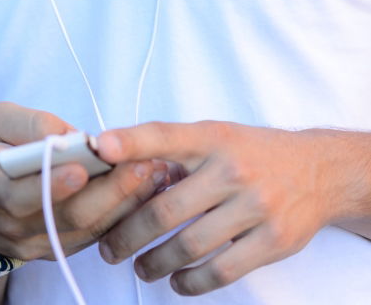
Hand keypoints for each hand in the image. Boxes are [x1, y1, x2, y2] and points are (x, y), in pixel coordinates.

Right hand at [0, 101, 170, 261]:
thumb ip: (28, 123)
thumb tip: (70, 135)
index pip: (16, 194)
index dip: (50, 184)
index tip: (82, 168)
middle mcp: (9, 223)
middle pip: (63, 215)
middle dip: (107, 190)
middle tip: (141, 164)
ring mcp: (33, 242)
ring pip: (83, 229)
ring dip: (122, 202)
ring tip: (153, 173)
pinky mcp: (54, 249)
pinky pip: (91, 237)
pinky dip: (120, 215)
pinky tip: (144, 191)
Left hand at [97, 121, 335, 295]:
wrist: (317, 170)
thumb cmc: (253, 153)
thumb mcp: (216, 135)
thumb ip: (174, 149)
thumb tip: (118, 163)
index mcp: (212, 137)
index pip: (164, 136)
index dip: (130, 142)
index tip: (99, 148)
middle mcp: (231, 169)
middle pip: (166, 208)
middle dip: (128, 233)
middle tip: (109, 247)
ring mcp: (254, 205)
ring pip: (189, 245)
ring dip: (156, 262)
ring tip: (141, 267)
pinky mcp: (272, 240)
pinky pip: (222, 270)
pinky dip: (193, 282)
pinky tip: (178, 281)